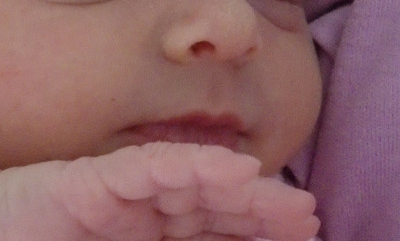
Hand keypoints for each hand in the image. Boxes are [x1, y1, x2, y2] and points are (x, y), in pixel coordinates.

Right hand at [0, 142, 318, 240]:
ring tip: (283, 197)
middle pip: (212, 206)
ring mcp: (119, 193)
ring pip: (188, 184)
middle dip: (261, 210)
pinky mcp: (91, 181)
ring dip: (236, 190)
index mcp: (152, 236)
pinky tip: (230, 169)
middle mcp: (143, 212)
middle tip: (309, 213)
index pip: (216, 230)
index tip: (305, 231)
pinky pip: (146, 169)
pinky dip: (188, 166)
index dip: (258, 230)